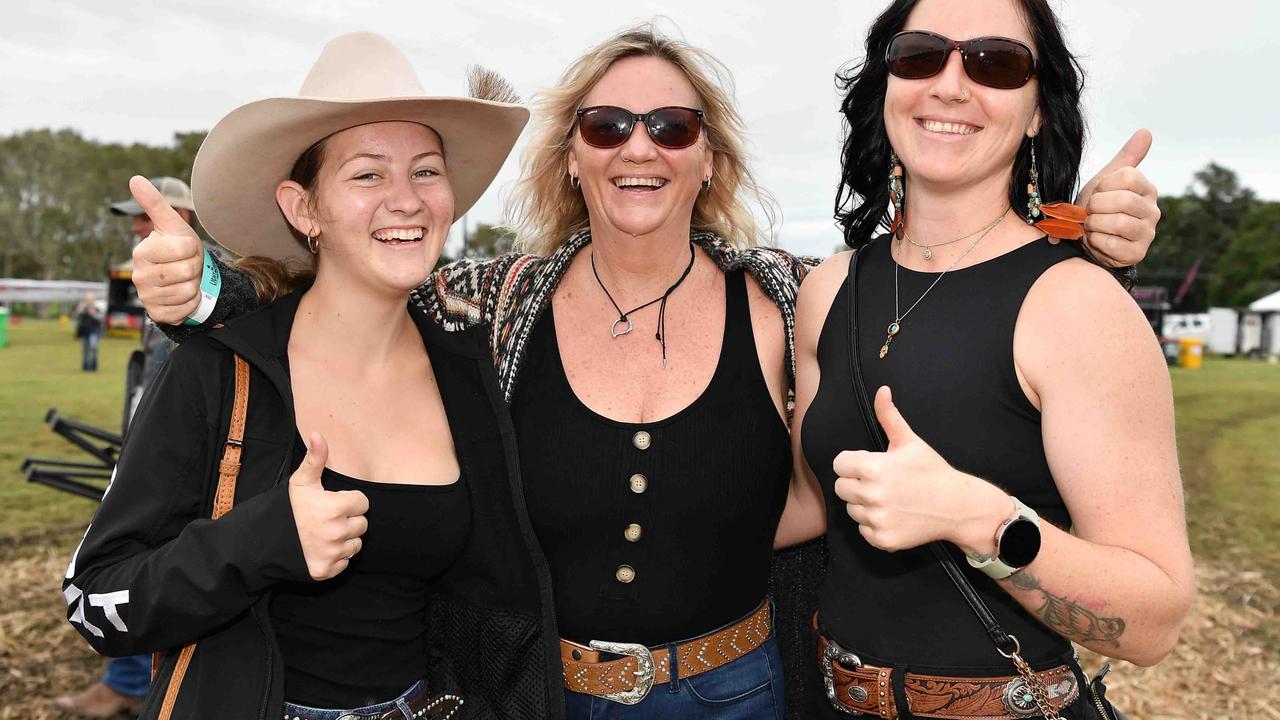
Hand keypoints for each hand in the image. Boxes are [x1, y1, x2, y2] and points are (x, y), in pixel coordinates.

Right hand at [127, 175, 204, 323]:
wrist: (184, 278)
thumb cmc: (178, 248)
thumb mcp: (172, 225)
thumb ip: (155, 203)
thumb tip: (135, 179)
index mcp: (141, 252)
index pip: (184, 249)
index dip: (192, 249)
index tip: (185, 250)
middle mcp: (138, 275)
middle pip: (187, 270)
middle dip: (194, 267)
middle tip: (186, 265)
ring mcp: (146, 297)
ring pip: (187, 291)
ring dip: (193, 285)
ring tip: (184, 279)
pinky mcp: (157, 314)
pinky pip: (185, 309)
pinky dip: (191, 302)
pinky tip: (182, 295)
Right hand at [288, 433, 368, 580]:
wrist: (259, 543)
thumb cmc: (284, 509)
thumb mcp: (300, 482)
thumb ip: (315, 459)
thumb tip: (318, 434)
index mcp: (335, 508)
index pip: (363, 503)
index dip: (348, 501)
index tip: (331, 503)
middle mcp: (337, 533)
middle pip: (362, 524)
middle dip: (348, 520)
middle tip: (326, 519)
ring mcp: (332, 554)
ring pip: (356, 544)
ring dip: (344, 539)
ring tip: (322, 533)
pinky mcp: (326, 571)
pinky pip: (345, 562)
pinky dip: (336, 557)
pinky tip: (319, 548)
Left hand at [833, 386, 1004, 552]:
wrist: (957, 506)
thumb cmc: (933, 471)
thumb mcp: (910, 441)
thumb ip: (888, 416)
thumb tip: (882, 391)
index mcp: (873, 468)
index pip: (839, 464)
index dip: (853, 463)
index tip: (870, 465)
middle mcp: (872, 495)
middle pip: (841, 488)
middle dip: (856, 483)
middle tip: (881, 482)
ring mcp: (877, 519)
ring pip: (851, 510)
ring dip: (864, 505)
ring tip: (890, 498)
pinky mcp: (883, 539)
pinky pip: (863, 530)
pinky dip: (874, 525)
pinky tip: (894, 515)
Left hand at [1070, 129, 1159, 267]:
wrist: (1085, 238)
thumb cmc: (1096, 207)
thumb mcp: (1106, 180)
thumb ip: (1126, 158)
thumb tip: (1146, 131)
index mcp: (1147, 189)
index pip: (1127, 177)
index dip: (1104, 185)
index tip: (1096, 193)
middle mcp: (1153, 211)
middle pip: (1123, 200)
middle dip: (1096, 206)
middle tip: (1089, 211)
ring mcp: (1147, 233)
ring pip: (1118, 223)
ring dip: (1095, 224)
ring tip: (1091, 225)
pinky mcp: (1137, 253)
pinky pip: (1112, 244)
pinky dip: (1096, 241)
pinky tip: (1095, 239)